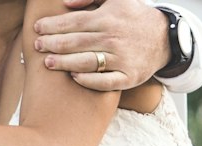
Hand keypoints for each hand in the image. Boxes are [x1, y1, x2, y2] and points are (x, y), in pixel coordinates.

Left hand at [33, 0, 172, 91]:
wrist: (165, 38)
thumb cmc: (133, 18)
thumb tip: (66, 2)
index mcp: (109, 18)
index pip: (75, 21)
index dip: (54, 25)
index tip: (37, 28)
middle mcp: (114, 38)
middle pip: (77, 42)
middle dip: (53, 44)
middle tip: (37, 46)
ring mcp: (122, 58)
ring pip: (87, 62)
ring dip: (65, 63)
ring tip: (47, 62)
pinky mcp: (128, 76)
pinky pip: (105, 81)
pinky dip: (89, 80)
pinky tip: (74, 77)